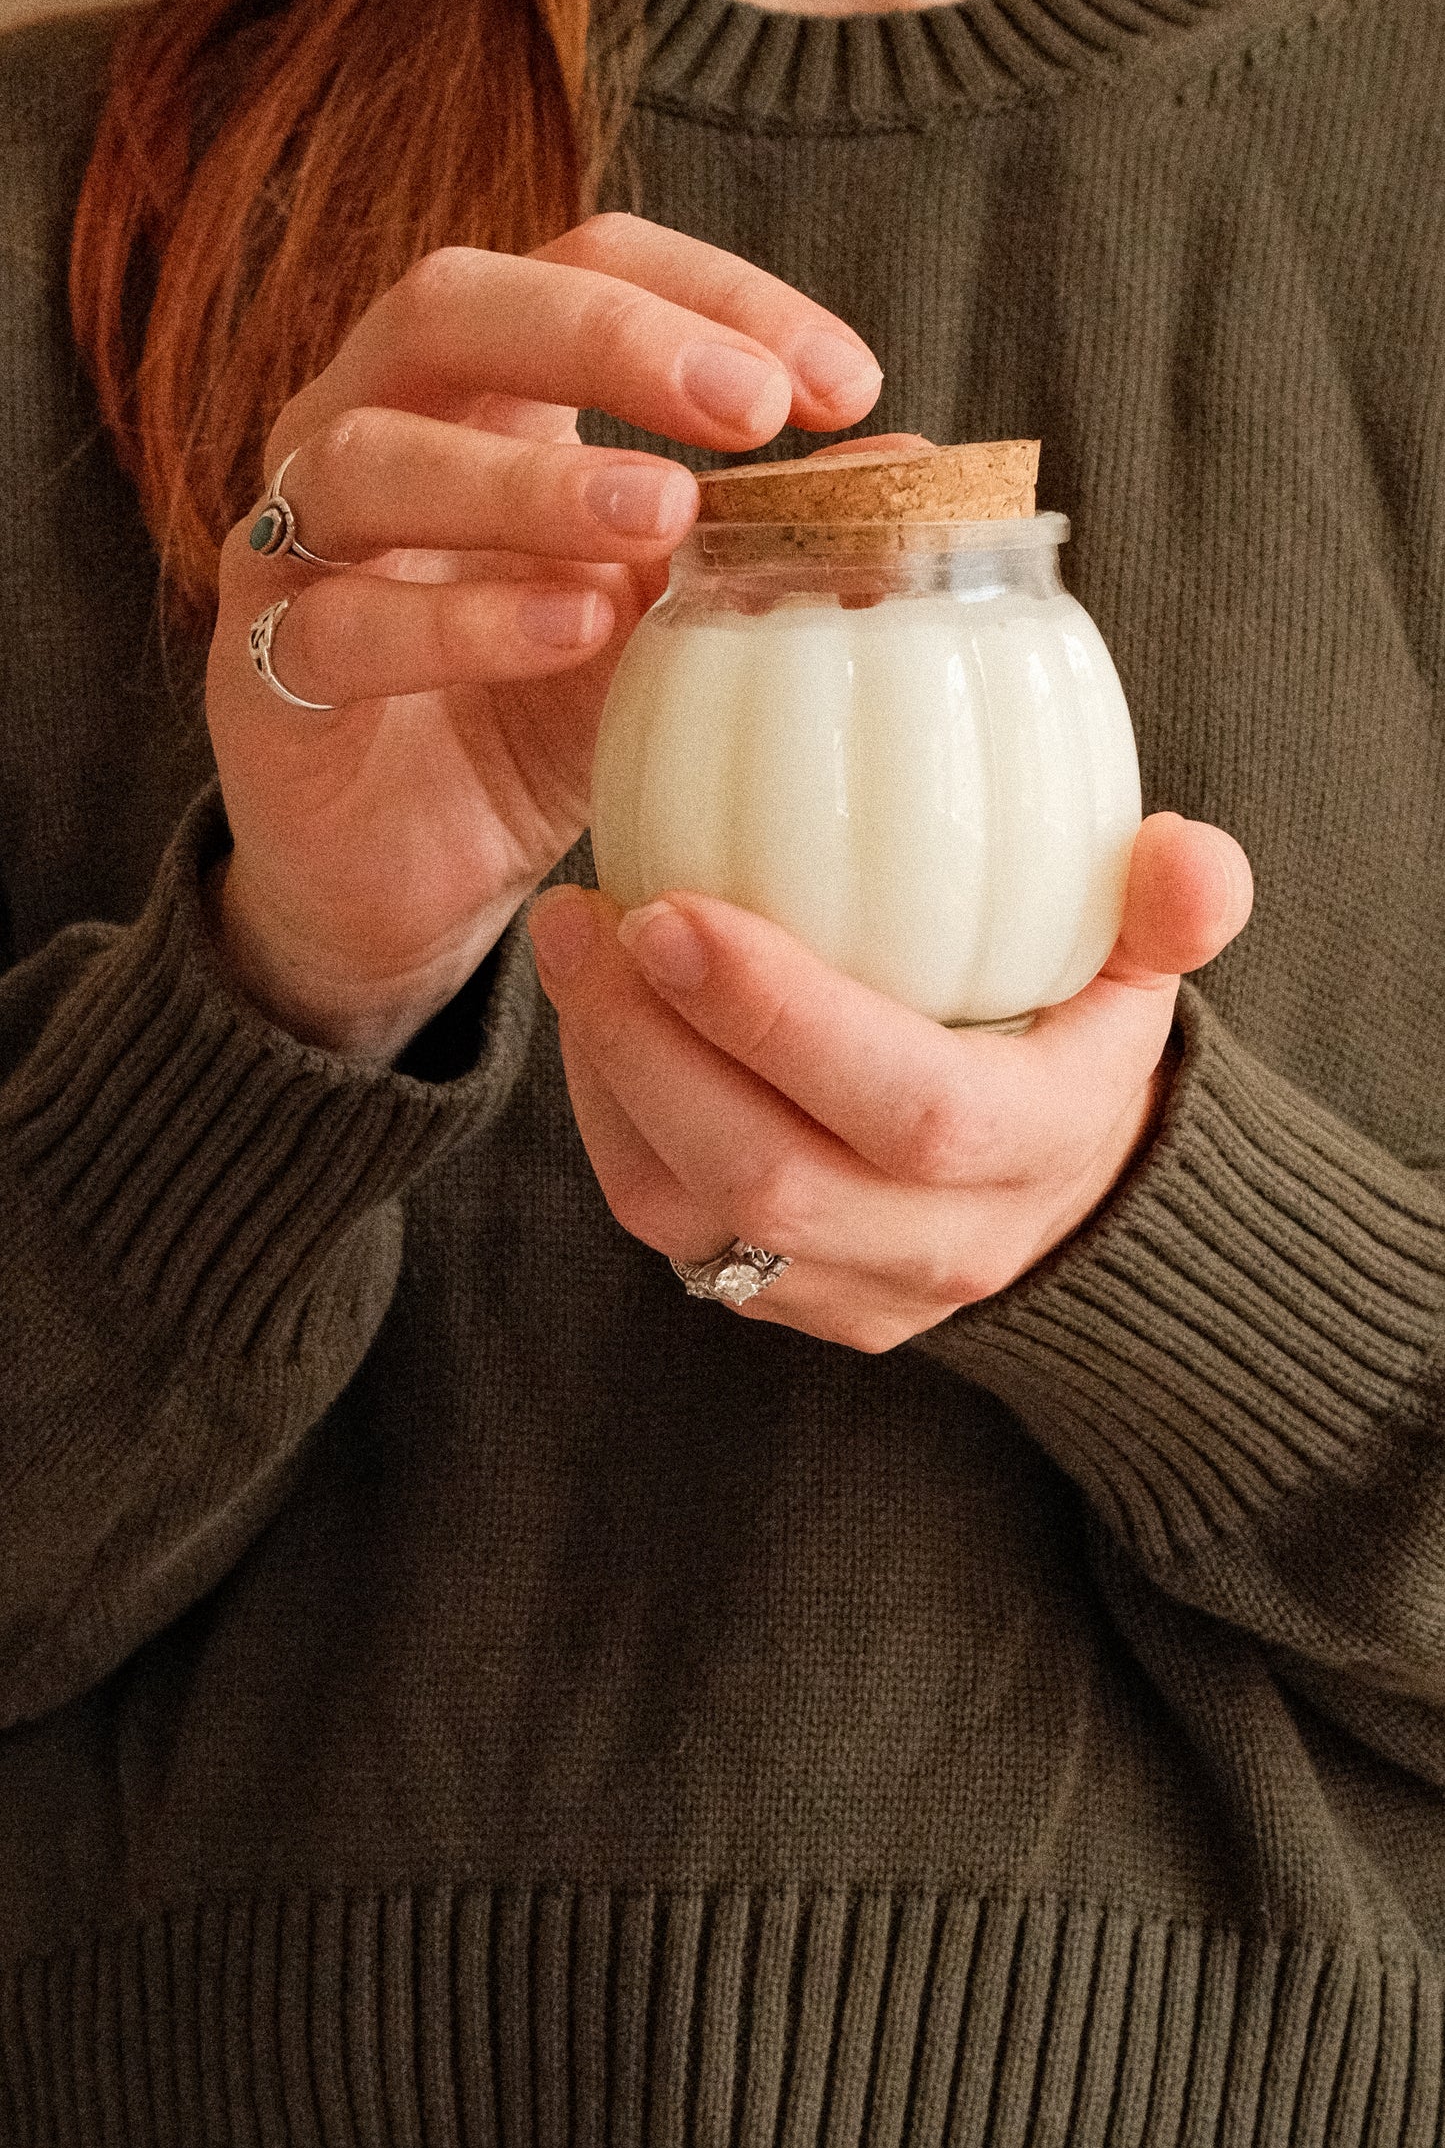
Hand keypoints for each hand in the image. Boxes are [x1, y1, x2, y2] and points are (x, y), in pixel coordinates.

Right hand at [202, 216, 882, 1056]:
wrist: (409, 883)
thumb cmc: (531, 727)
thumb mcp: (661, 631)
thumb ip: (751, 552)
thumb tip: (911, 478)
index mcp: (477, 391)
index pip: (582, 263)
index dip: (711, 296)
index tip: (843, 385)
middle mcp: (367, 429)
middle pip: (453, 307)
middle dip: (610, 340)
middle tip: (748, 410)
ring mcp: (297, 546)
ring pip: (375, 458)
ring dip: (531, 479)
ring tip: (664, 518)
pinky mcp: (264, 671)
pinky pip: (343, 625)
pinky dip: (462, 622)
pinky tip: (574, 631)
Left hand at [528, 813, 1253, 1351]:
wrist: (1061, 1195)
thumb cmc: (1077, 1045)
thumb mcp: (1142, 976)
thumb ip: (1173, 911)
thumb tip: (1185, 850)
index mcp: (1034, 1150)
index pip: (910, 1109)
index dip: (784, 1020)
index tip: (678, 911)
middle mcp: (940, 1243)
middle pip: (771, 1175)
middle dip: (655, 1045)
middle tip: (590, 916)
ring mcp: (850, 1287)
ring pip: (690, 1217)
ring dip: (610, 1077)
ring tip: (572, 945)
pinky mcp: (779, 1296)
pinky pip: (663, 1226)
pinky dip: (608, 1119)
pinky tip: (593, 1014)